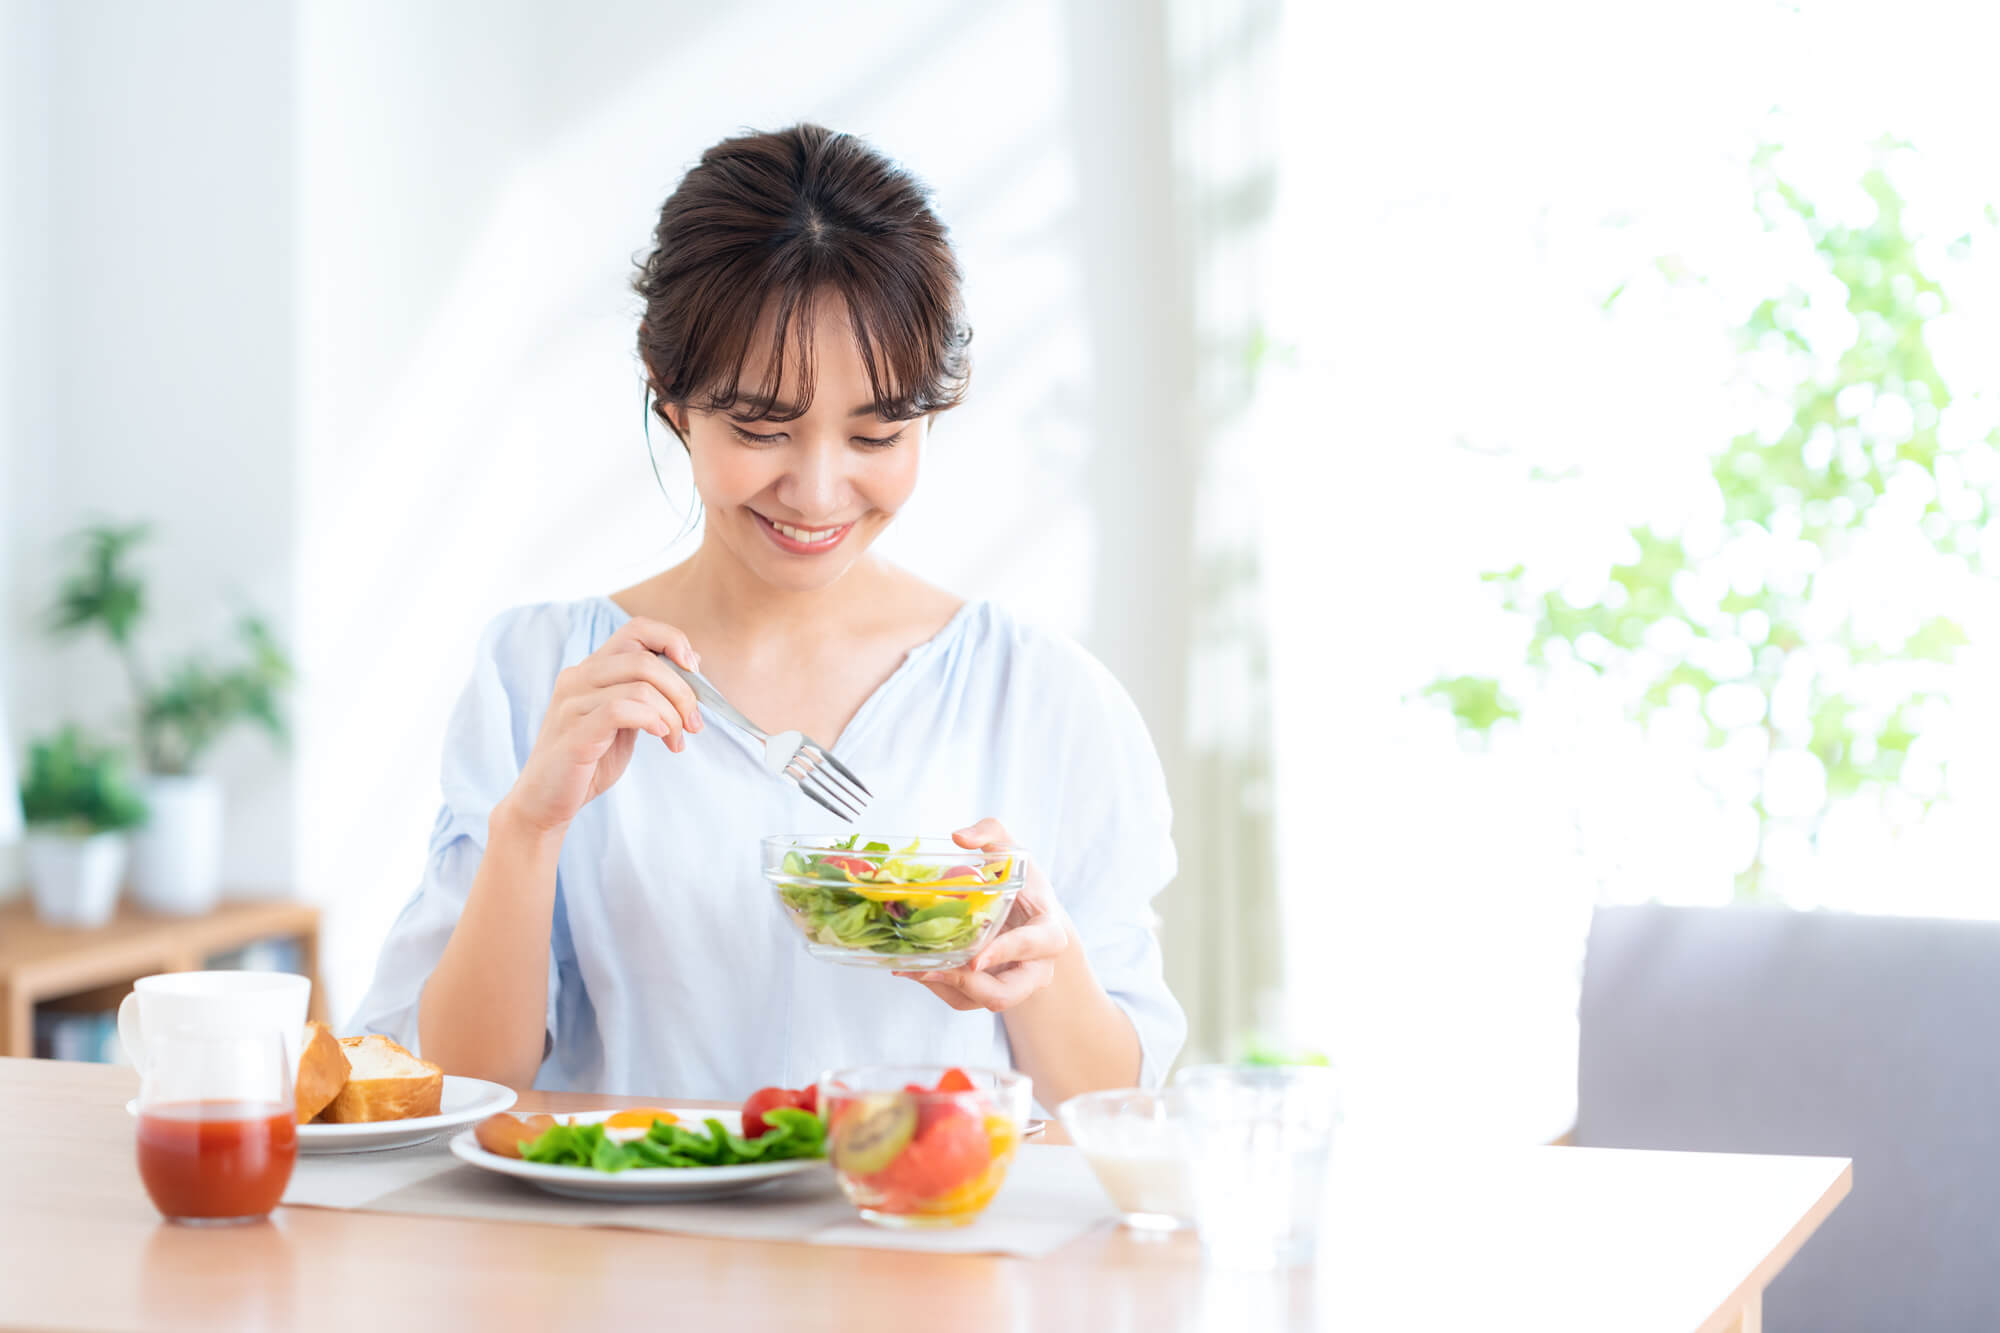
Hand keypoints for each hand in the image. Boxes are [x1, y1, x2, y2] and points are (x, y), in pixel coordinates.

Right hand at [502, 617, 703, 833]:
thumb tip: (691, 664)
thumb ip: (648, 692)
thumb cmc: (589, 761)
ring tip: (676, 740)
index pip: (636, 629)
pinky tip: (661, 737)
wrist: (545, 802)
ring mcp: (572, 703)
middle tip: (693, 723)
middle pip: (644, 659)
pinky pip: (620, 710)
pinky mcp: (574, 732)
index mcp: (592, 669)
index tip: (695, 670)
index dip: (672, 641)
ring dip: (671, 714)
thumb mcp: (625, 720)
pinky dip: (651, 720)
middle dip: (682, 690)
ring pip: (639, 686)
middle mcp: (578, 678)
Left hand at [895, 818, 1070, 1011]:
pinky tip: (916, 968)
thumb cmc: (1024, 885)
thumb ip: (991, 833)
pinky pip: (964, 1001)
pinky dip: (939, 988)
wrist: (1032, 918)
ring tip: (912, 967)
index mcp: (1048, 931)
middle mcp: (1036, 967)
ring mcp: (1014, 984)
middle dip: (967, 986)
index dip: (1006, 952)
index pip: (1035, 945)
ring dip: (944, 987)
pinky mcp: (991, 993)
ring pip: (979, 1001)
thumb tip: (960, 837)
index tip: (975, 959)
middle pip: (1006, 993)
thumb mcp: (1013, 852)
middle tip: (930, 969)